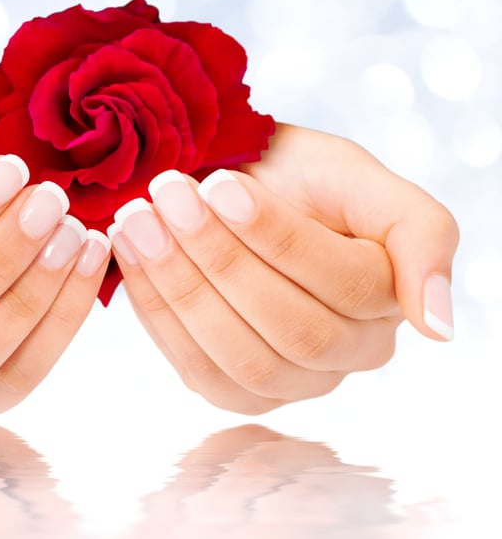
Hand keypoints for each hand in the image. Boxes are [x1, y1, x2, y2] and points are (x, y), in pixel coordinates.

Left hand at [109, 124, 458, 413]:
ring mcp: (292, 384)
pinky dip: (157, 314)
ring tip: (137, 220)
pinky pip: (197, 370)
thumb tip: (439, 326)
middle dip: (220, 260)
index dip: (277, 238)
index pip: (342, 285)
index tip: (219, 185)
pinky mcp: (236, 392)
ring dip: (180, 287)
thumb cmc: (295, 177)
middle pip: (291, 329)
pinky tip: (130, 258)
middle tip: (165, 196)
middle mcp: (349, 355)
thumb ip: (420, 232)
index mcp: (388, 300)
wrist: (234, 186)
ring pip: (240, 356)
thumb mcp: (356, 177)